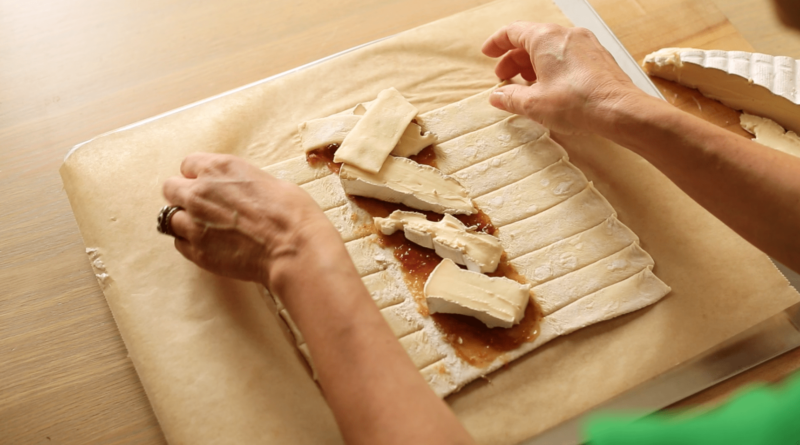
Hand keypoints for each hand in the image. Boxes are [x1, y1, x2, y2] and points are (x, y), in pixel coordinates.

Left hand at [162, 153, 336, 284]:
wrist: (294, 249)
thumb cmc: (292, 213)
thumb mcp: (269, 182)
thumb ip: (240, 183)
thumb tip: (239, 190)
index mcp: (218, 169)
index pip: (188, 164)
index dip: (198, 175)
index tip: (208, 183)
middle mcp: (199, 193)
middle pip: (170, 189)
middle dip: (183, 195)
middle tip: (202, 206)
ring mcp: (194, 224)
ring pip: (170, 218)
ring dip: (185, 221)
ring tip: (206, 228)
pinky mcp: (198, 252)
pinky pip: (180, 244)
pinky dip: (190, 243)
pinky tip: (211, 244)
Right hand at [482, 22, 646, 134]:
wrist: (619, 110)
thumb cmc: (576, 103)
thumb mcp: (533, 104)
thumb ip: (510, 98)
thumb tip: (497, 96)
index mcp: (546, 38)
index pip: (513, 31)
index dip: (497, 43)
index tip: (488, 54)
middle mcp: (566, 34)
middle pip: (532, 40)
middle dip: (514, 59)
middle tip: (504, 78)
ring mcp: (585, 44)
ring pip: (550, 48)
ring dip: (533, 64)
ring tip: (526, 86)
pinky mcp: (597, 57)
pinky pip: (567, 55)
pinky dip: (552, 67)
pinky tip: (550, 87)